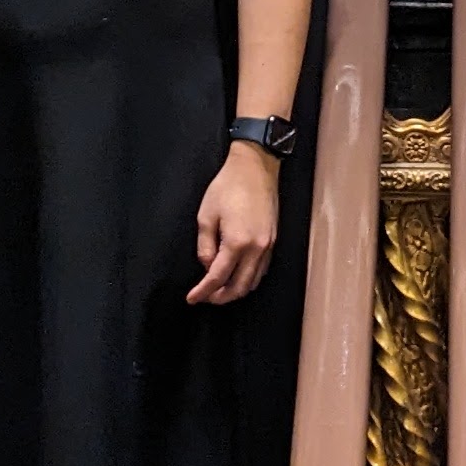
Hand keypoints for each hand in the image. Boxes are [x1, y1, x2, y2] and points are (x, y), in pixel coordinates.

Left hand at [190, 140, 280, 304]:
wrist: (256, 167)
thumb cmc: (227, 186)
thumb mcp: (206, 215)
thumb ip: (205, 246)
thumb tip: (207, 266)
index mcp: (237, 242)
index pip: (218, 278)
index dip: (203, 292)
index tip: (192, 298)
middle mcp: (256, 248)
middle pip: (239, 287)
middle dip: (221, 297)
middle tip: (206, 297)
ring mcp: (268, 245)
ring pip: (253, 282)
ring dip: (236, 289)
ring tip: (219, 287)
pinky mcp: (274, 240)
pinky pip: (262, 269)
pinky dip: (248, 278)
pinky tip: (236, 273)